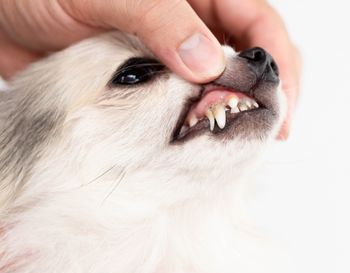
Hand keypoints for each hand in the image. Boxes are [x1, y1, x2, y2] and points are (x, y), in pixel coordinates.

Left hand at [0, 0, 299, 138]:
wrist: (1, 11)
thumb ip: (162, 19)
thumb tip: (208, 65)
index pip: (258, 21)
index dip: (277, 63)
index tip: (280, 105)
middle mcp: (194, 17)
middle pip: (252, 53)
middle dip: (270, 91)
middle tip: (274, 132)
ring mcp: (176, 48)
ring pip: (226, 79)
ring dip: (240, 108)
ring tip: (249, 141)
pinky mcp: (156, 75)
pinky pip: (192, 97)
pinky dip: (204, 117)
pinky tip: (207, 136)